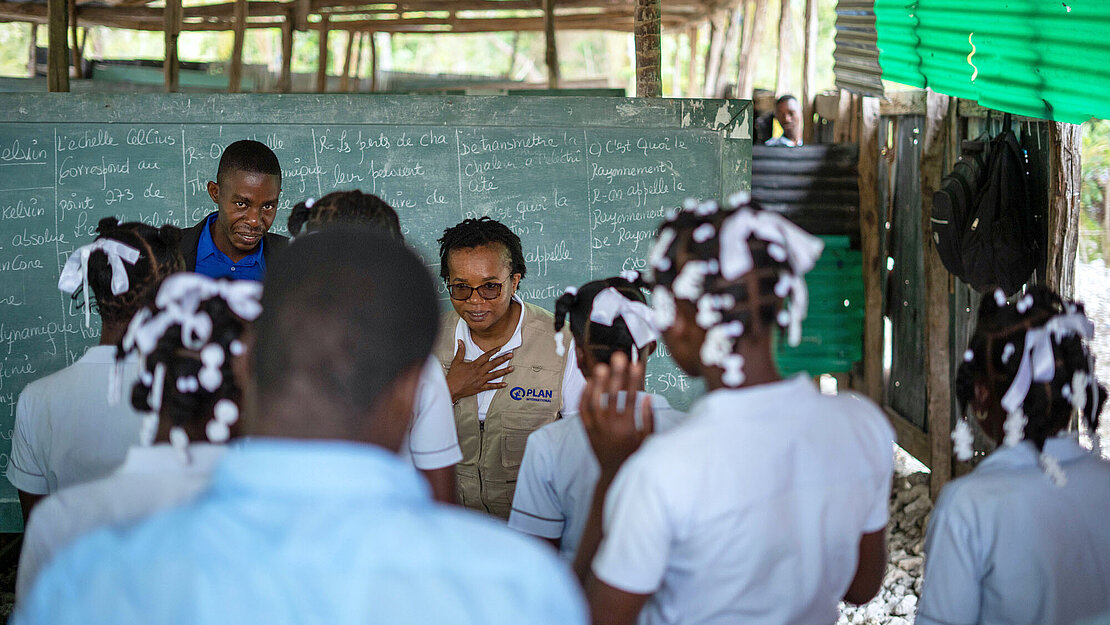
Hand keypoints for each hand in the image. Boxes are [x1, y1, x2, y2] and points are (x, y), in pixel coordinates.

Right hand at [445, 339, 513, 403]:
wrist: (452, 388)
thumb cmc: (454, 376)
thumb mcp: (457, 361)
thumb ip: (461, 351)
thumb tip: (460, 341)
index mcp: (475, 365)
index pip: (486, 356)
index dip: (493, 351)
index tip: (500, 348)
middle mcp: (480, 372)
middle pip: (493, 364)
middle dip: (503, 359)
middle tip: (510, 355)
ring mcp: (481, 380)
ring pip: (495, 375)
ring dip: (504, 371)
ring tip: (512, 368)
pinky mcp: (481, 387)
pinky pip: (491, 386)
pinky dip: (498, 385)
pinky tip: (505, 384)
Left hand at [580, 353, 652, 476]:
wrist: (613, 475)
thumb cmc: (633, 456)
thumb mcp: (647, 440)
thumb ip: (648, 419)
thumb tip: (646, 397)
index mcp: (628, 428)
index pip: (631, 398)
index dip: (634, 380)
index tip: (636, 365)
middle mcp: (611, 427)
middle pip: (612, 395)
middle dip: (616, 374)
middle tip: (618, 356)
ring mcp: (596, 429)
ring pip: (595, 401)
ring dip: (597, 383)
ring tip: (601, 366)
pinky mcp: (587, 431)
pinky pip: (582, 412)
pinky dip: (584, 397)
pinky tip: (588, 384)